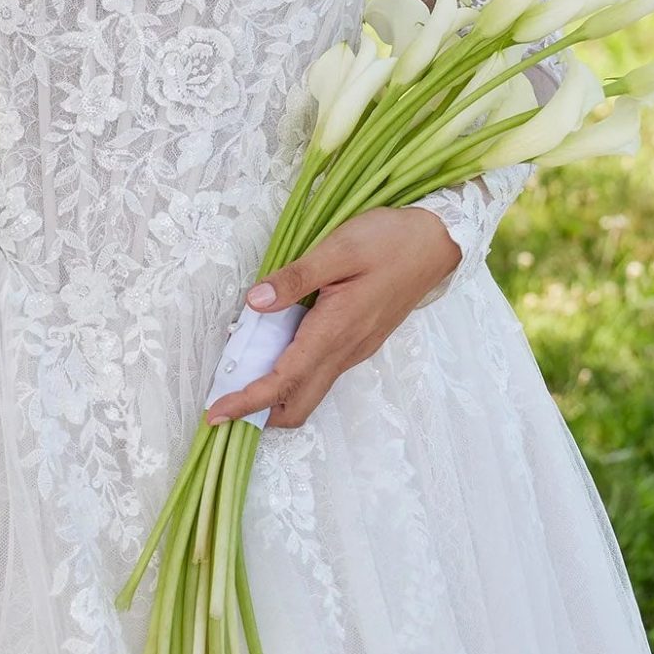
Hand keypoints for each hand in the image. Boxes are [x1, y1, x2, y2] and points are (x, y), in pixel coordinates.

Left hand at [202, 206, 459, 429]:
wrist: (437, 242)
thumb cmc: (390, 240)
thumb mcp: (339, 248)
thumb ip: (295, 278)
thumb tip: (255, 302)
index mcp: (336, 330)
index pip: (284, 380)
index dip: (247, 401)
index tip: (216, 413)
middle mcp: (346, 349)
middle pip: (299, 404)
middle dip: (260, 413)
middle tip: (224, 403)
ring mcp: (355, 349)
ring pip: (311, 391)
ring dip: (276, 396)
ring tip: (241, 376)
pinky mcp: (360, 341)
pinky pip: (322, 372)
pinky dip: (294, 376)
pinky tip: (276, 349)